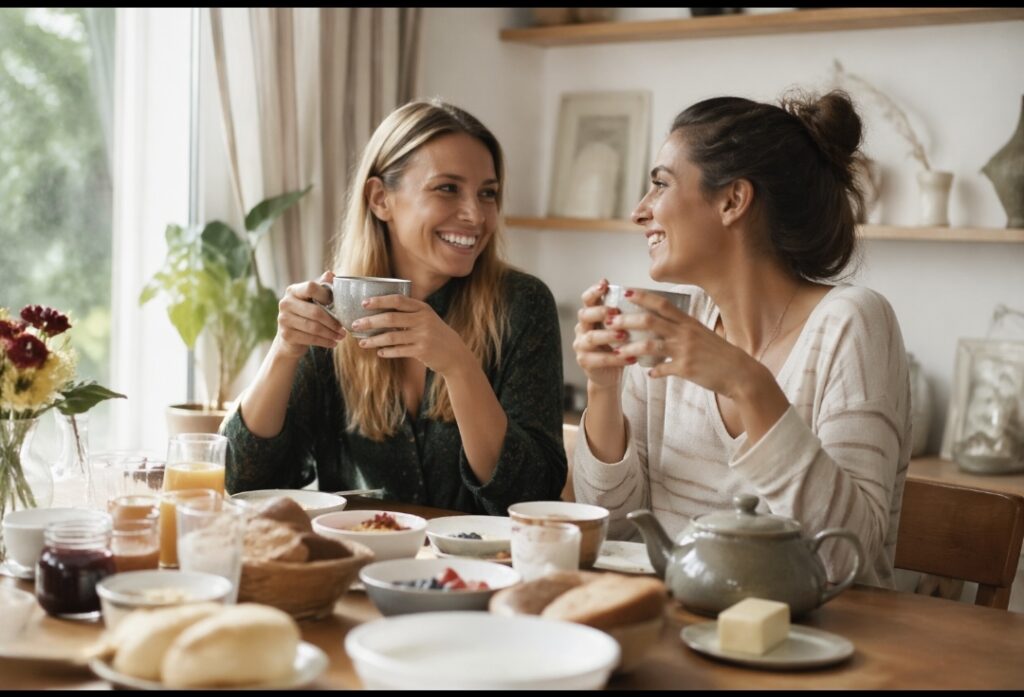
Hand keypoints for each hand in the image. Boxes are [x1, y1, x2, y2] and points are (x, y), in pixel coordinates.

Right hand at [273, 270, 345, 359]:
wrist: (290, 337)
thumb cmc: (306, 314)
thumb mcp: (313, 299)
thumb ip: (322, 287)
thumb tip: (330, 274)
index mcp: (293, 290)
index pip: (311, 287)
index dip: (326, 295)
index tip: (338, 305)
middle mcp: (285, 303)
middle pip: (315, 312)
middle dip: (333, 322)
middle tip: (344, 328)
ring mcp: (283, 319)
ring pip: (314, 327)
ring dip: (331, 333)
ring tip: (341, 336)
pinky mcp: (286, 335)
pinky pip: (310, 339)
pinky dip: (324, 342)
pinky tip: (333, 343)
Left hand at [351, 295, 471, 375]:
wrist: (455, 354)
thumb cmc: (436, 334)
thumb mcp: (427, 318)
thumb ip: (410, 312)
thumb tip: (380, 310)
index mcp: (423, 308)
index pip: (398, 300)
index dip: (380, 300)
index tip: (364, 303)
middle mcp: (423, 320)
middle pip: (391, 319)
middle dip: (370, 321)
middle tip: (355, 324)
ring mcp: (423, 336)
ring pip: (391, 337)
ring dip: (374, 340)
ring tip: (361, 342)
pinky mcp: (422, 351)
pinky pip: (399, 351)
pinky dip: (387, 351)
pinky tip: (379, 352)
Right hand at [572, 278, 631, 390]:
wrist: (610, 373)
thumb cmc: (617, 346)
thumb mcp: (620, 328)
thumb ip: (624, 314)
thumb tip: (645, 297)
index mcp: (590, 317)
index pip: (587, 300)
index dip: (594, 291)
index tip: (605, 284)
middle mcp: (582, 329)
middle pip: (585, 315)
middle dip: (600, 311)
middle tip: (615, 311)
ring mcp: (581, 345)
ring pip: (592, 337)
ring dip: (608, 335)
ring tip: (624, 335)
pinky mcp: (585, 361)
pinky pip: (599, 359)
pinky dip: (616, 358)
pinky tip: (630, 357)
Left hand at [606, 288, 758, 398]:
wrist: (741, 374)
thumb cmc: (721, 354)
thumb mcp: (703, 335)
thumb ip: (684, 329)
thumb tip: (666, 325)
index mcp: (689, 322)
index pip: (663, 304)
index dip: (643, 297)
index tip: (626, 292)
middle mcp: (685, 333)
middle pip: (650, 321)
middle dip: (627, 320)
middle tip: (610, 322)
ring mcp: (685, 351)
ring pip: (650, 346)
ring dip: (631, 348)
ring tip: (618, 352)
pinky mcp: (686, 369)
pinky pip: (662, 370)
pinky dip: (654, 372)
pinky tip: (649, 374)